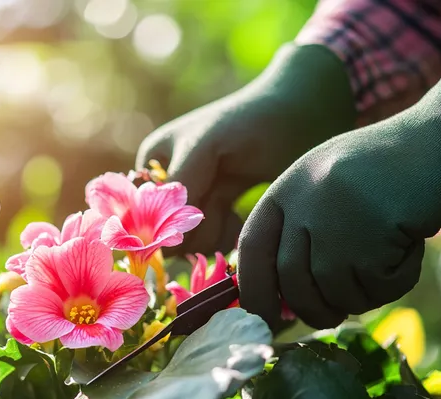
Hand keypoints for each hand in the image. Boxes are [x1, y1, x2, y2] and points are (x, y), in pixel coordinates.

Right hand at [136, 44, 355, 253]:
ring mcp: (196, 201)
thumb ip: (179, 187)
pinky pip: (212, 242)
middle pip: (166, 234)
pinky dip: (226, 234)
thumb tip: (161, 232)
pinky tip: (238, 217)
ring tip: (232, 210)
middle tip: (218, 205)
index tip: (193, 214)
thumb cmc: (246, 122)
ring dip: (212, 233)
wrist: (300, 115)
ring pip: (190, 242)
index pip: (140, 212)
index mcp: (152, 163)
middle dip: (192, 228)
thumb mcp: (203, 147)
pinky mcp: (221, 212)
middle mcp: (169, 185)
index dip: (161, 223)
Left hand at [238, 47, 440, 329]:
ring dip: (364, 295)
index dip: (254, 291)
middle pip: (291, 282)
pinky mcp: (373, 234)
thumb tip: (280, 299)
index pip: (251, 249)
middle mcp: (303, 202)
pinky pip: (377, 288)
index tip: (265, 320)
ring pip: (335, 292)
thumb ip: (299, 230)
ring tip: (387, 263)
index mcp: (286, 188)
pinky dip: (398, 281)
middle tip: (332, 317)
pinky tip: (410, 249)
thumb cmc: (389, 167)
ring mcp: (335, 218)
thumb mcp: (327, 186)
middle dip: (312, 311)